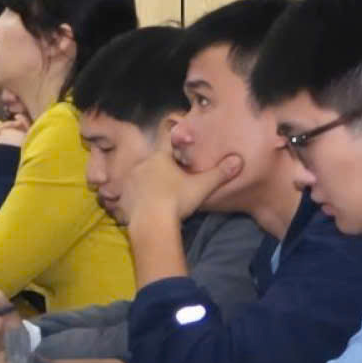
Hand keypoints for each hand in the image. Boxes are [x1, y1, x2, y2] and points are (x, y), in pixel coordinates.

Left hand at [111, 144, 233, 230]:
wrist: (151, 224)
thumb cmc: (177, 200)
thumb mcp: (201, 186)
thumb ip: (219, 173)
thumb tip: (238, 160)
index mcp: (159, 157)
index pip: (167, 140)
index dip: (174, 138)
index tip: (179, 140)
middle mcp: (142, 165)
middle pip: (154, 159)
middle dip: (164, 165)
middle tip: (175, 174)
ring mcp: (130, 180)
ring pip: (142, 175)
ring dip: (150, 180)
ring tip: (161, 191)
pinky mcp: (123, 196)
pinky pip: (132, 192)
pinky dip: (139, 195)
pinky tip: (148, 204)